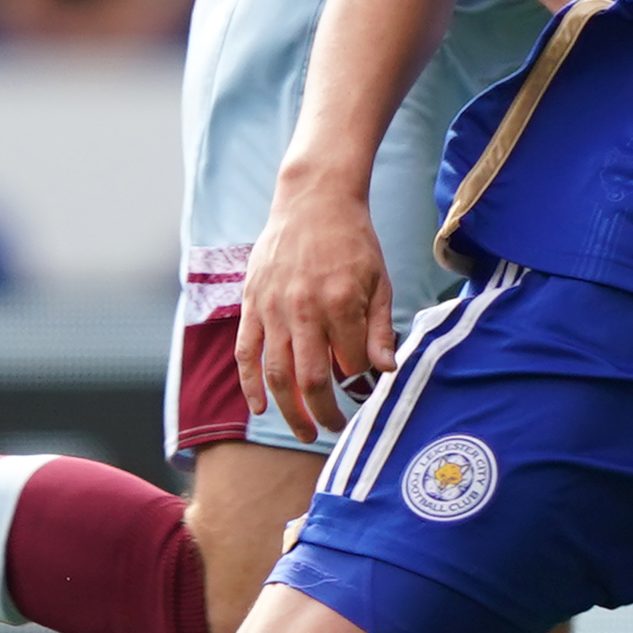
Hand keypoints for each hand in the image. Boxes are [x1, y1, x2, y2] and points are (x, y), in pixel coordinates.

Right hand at [232, 176, 396, 442]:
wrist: (313, 200)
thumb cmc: (353, 241)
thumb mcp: (379, 281)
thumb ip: (379, 328)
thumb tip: (386, 371)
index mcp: (339, 303)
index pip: (350, 363)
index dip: (359, 381)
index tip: (365, 386)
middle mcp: (303, 310)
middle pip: (310, 379)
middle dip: (323, 413)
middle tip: (334, 431)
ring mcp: (272, 308)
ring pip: (276, 374)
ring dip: (289, 411)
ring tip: (303, 433)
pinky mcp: (251, 304)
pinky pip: (246, 352)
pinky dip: (250, 384)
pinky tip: (260, 408)